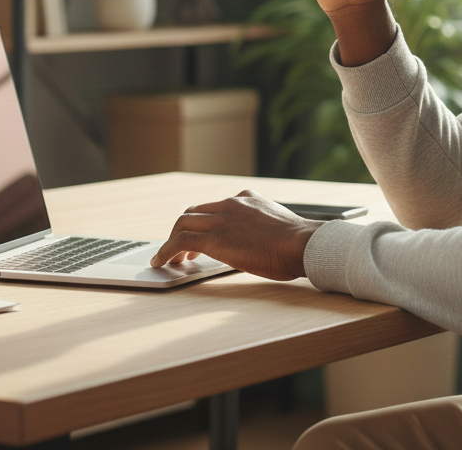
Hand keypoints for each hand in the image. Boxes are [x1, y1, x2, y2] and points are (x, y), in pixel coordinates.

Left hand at [150, 190, 322, 280]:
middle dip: (184, 228)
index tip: (202, 236)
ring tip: (167, 258)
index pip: (216, 206)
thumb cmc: (297, 242)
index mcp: (247, 199)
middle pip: (194, 211)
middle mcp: (231, 203)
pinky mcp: (213, 238)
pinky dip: (166, 251)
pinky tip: (160, 262)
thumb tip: (264, 244)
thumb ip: (264, 228)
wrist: (301, 243)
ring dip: (172, 240)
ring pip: (183, 223)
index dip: (205, 221)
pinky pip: (180, 241)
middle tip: (182, 249)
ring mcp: (221, 219)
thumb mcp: (279, 226)